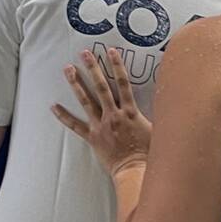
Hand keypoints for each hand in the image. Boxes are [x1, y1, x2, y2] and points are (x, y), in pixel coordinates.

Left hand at [52, 49, 151, 174]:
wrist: (134, 170)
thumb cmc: (149, 152)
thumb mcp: (157, 129)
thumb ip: (157, 113)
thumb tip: (167, 99)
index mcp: (130, 112)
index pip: (124, 83)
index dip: (117, 66)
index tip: (111, 51)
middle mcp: (113, 115)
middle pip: (101, 87)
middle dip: (92, 68)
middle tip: (84, 53)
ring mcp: (101, 126)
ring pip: (86, 101)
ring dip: (76, 84)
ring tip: (68, 69)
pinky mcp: (92, 137)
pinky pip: (75, 125)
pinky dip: (64, 116)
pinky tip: (54, 106)